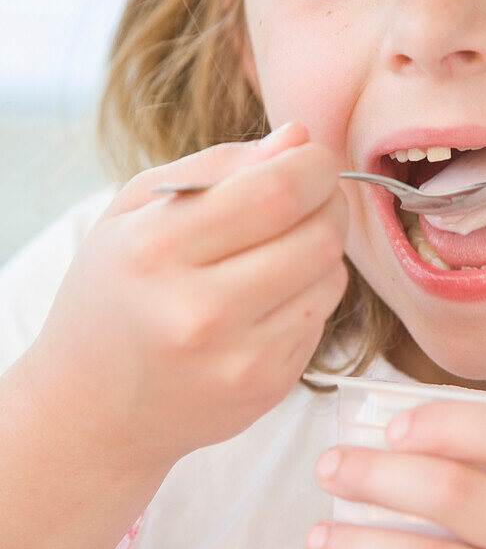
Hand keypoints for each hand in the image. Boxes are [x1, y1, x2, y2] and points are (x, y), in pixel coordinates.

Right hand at [24, 122, 348, 476]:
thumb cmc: (113, 295)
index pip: (276, 192)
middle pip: (319, 236)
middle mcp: (199, 311)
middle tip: (309, 198)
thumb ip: (217, 165)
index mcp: (156, 251)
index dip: (314, 166)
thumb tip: (299, 139)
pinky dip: (308, 297)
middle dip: (328, 204)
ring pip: (331, 278)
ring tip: (278, 252)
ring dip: (321, 252)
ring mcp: (238, 359)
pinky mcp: (267, 388)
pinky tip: (267, 299)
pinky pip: (321, 320)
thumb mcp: (134, 212)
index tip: (313, 160)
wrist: (92, 409)